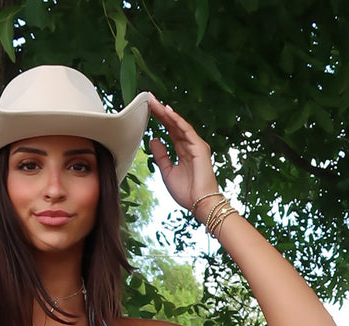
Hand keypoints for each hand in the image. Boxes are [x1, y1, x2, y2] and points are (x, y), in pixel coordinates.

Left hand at [146, 94, 220, 217]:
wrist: (199, 204)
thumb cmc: (186, 192)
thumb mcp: (167, 172)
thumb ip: (161, 155)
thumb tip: (153, 140)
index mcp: (182, 150)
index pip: (170, 130)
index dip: (160, 119)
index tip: (148, 108)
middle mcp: (189, 144)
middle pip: (173, 124)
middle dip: (161, 111)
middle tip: (149, 98)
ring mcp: (195, 145)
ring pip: (179, 124)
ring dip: (167, 113)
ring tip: (155, 103)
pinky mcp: (199, 147)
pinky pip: (187, 131)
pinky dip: (177, 121)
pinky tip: (168, 113)